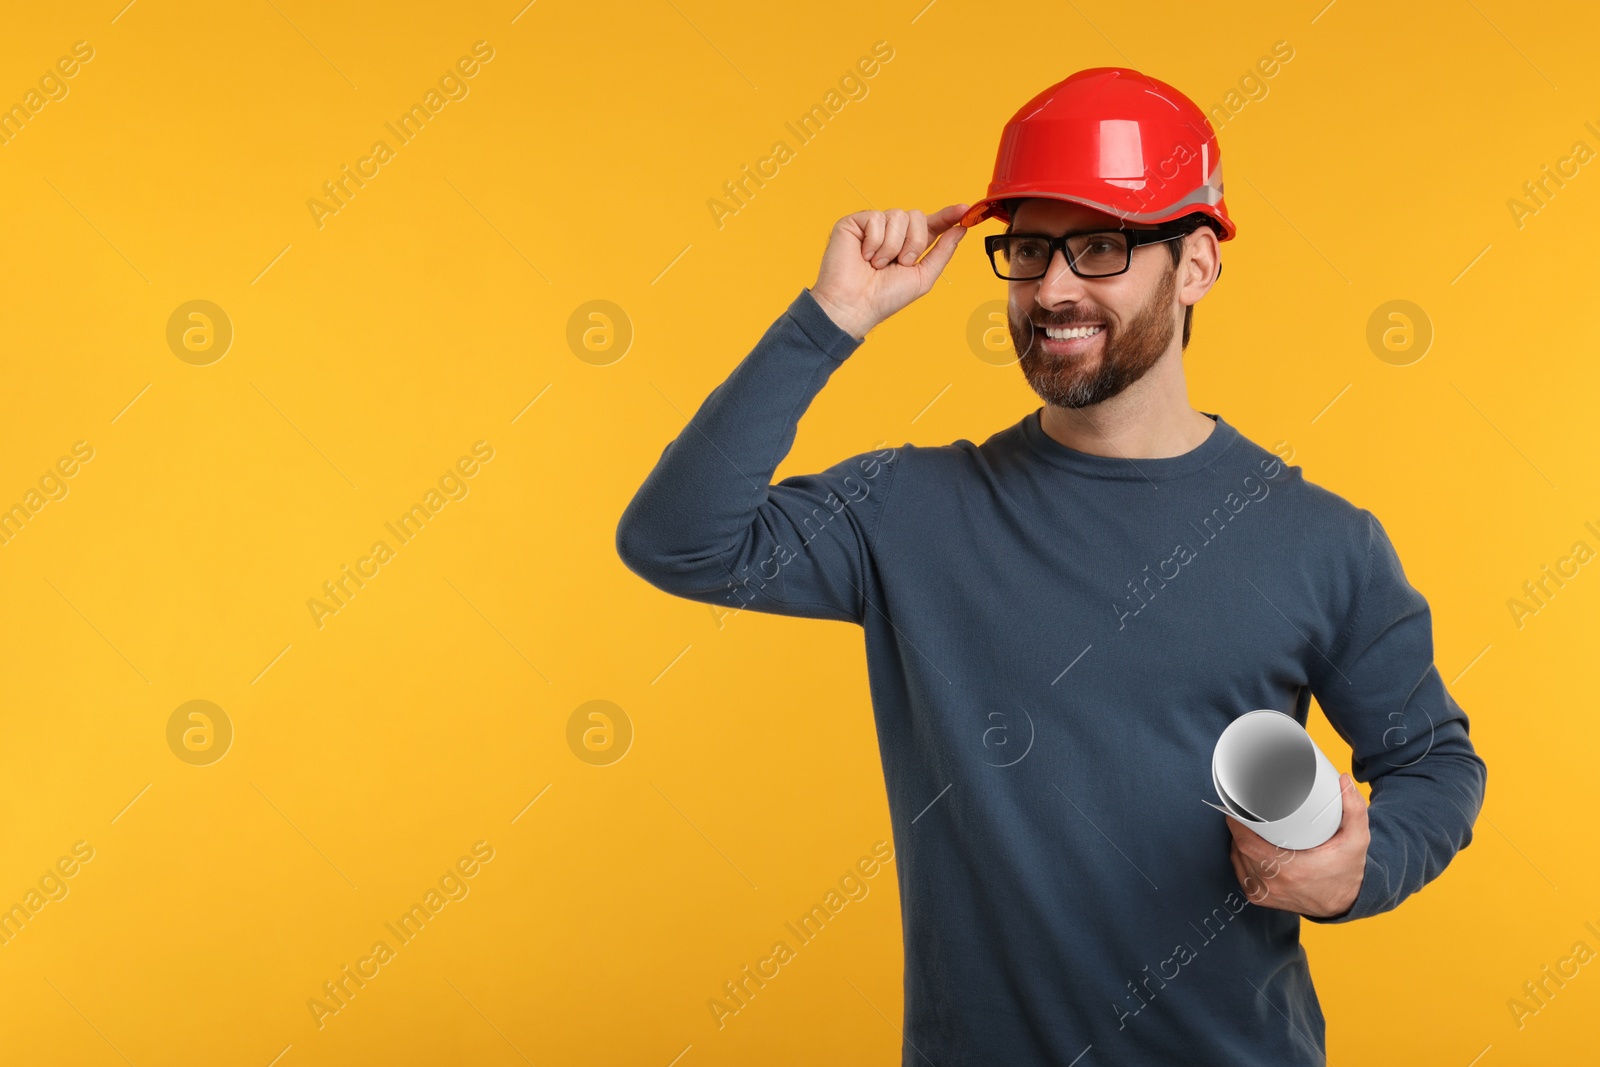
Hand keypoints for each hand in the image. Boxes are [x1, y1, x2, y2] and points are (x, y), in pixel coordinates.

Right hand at [809, 204, 969, 339]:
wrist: (855, 305)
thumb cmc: (885, 297)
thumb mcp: (923, 277)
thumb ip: (943, 252)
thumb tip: (961, 229)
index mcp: (909, 245)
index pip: (932, 224)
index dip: (948, 216)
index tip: (964, 209)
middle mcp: (892, 233)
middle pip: (917, 216)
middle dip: (914, 242)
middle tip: (899, 263)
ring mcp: (872, 227)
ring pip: (897, 216)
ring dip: (892, 246)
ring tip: (878, 264)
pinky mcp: (854, 223)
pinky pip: (875, 218)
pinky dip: (874, 242)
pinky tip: (864, 256)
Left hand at [1226, 773, 1370, 918]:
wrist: (1347, 903)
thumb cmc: (1348, 870)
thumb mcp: (1356, 840)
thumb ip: (1354, 810)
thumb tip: (1343, 780)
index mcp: (1291, 870)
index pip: (1247, 843)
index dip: (1237, 824)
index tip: (1238, 808)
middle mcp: (1275, 884)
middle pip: (1240, 849)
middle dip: (1239, 829)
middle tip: (1245, 813)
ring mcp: (1266, 894)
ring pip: (1238, 861)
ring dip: (1239, 843)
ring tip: (1247, 827)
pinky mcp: (1262, 899)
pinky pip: (1242, 875)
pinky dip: (1241, 860)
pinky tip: (1246, 848)